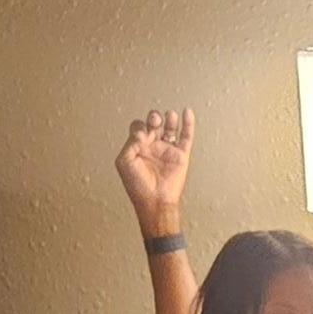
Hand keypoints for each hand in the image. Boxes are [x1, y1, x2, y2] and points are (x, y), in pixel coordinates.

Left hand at [115, 107, 194, 239]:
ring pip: (170, 127)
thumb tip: (141, 132)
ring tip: (168, 116)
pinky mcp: (181, 155)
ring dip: (168, 118)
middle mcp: (153, 147)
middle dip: (154, 118)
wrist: (156, 201)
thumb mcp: (124, 162)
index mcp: (138, 148)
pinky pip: (186, 136)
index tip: (141, 137)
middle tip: (155, 121)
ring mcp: (167, 150)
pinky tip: (187, 112)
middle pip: (154, 123)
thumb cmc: (138, 186)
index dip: (139, 128)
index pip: (138, 128)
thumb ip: (130, 143)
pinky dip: (188, 123)